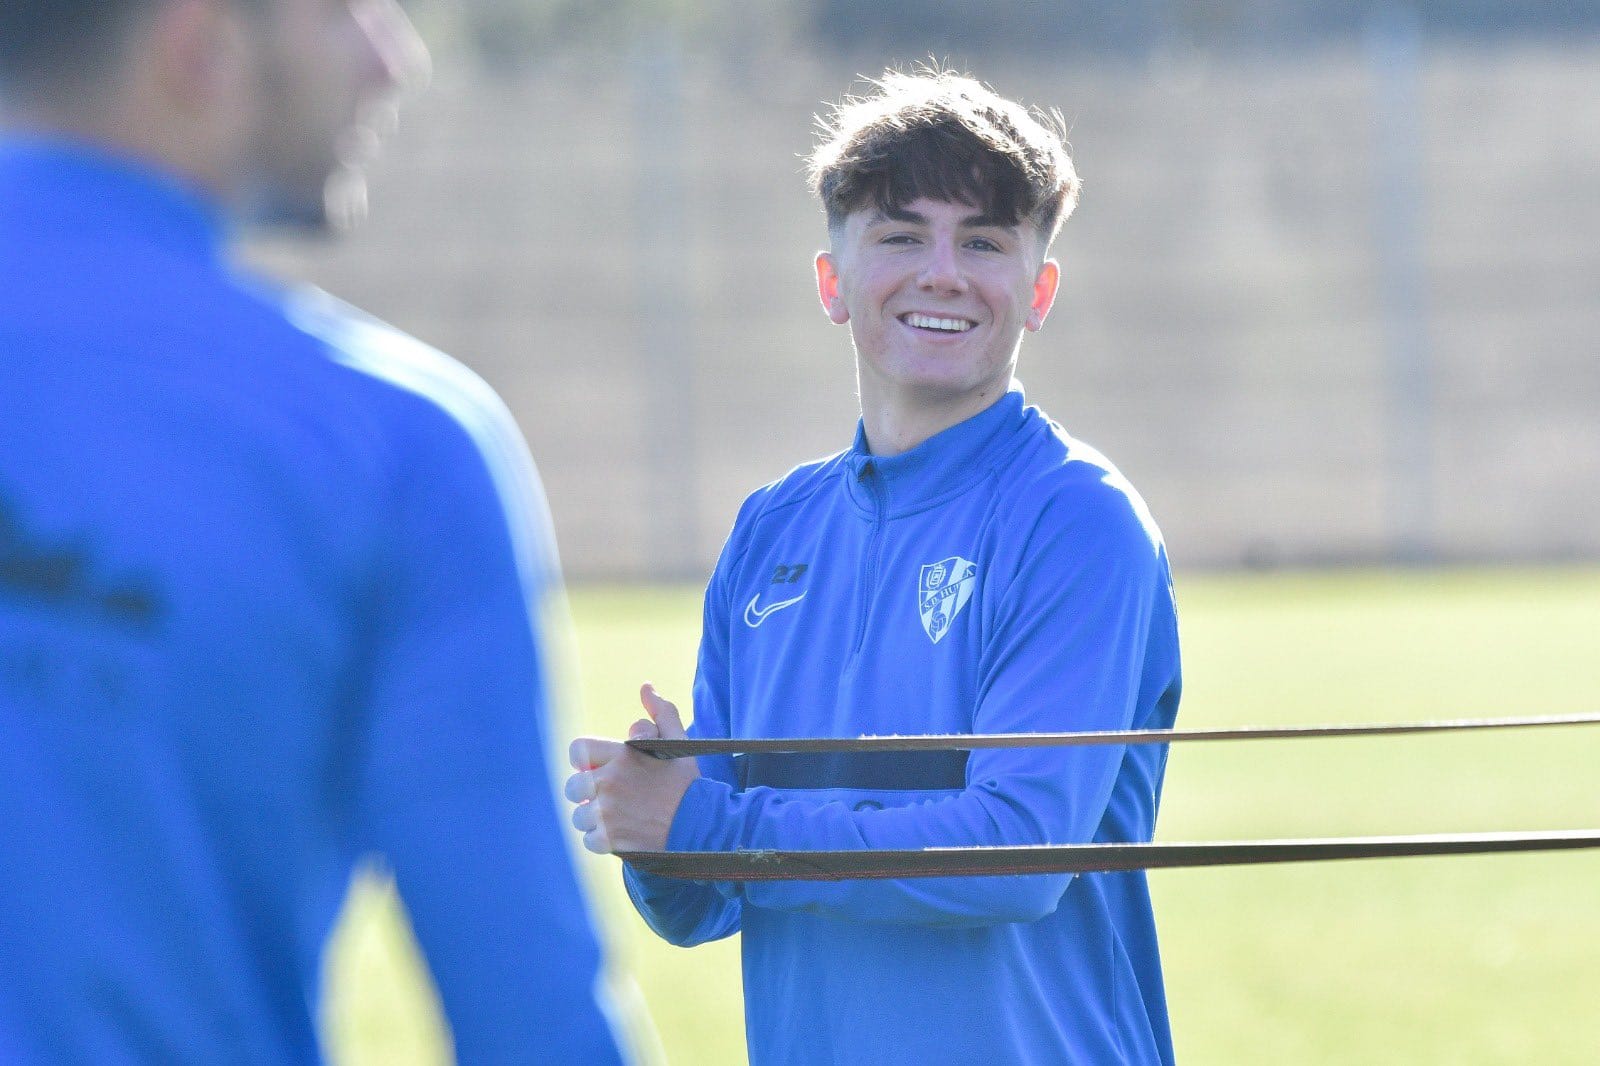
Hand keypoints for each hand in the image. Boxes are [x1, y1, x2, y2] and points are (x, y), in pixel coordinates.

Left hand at [564, 683, 699, 853]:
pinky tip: (621, 835)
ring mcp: (608, 813)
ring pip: (579, 816)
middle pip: (572, 788)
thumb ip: (660, 712)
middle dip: (586, 793)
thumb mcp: (678, 742)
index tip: (597, 769)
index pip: (577, 751)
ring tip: (617, 818)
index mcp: (621, 755)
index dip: (584, 761)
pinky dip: (602, 841)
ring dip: (594, 819)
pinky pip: (588, 841)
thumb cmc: (688, 782)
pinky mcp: (610, 840)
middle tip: (608, 798)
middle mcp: (609, 782)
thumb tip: (646, 687)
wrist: (703, 825)